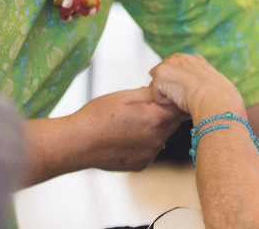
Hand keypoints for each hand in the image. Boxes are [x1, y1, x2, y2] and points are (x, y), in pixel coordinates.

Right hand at [71, 87, 185, 171]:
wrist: (78, 143)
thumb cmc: (98, 116)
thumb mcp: (124, 95)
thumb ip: (150, 94)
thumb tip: (164, 93)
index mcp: (155, 118)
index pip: (180, 106)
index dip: (174, 98)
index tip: (166, 93)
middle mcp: (157, 139)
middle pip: (173, 122)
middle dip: (164, 112)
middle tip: (145, 106)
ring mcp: (150, 154)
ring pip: (162, 136)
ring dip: (155, 127)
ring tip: (132, 122)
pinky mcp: (142, 164)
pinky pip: (151, 149)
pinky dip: (145, 141)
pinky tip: (127, 136)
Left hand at [149, 53, 243, 116]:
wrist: (215, 98)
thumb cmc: (220, 99)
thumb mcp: (214, 88)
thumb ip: (204, 85)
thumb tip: (203, 95)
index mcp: (196, 61)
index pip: (178, 70)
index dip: (178, 85)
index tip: (186, 95)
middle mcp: (181, 58)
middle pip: (163, 75)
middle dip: (167, 88)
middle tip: (183, 99)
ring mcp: (170, 64)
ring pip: (160, 87)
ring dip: (168, 97)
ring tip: (184, 100)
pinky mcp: (161, 75)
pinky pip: (156, 96)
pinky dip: (165, 103)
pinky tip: (178, 102)